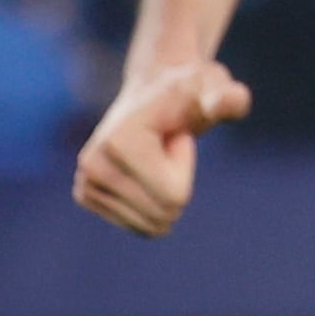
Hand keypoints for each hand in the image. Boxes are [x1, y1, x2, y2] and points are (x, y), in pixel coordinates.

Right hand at [73, 60, 251, 238]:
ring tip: (153, 156)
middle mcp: (93, 164)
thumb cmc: (190, 93)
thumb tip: (228, 101)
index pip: (175, 196)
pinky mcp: (85, 195)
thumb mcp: (214, 89)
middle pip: (163, 214)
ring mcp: (85, 182)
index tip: (173, 135)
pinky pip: (137, 226)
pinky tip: (141, 169)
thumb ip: (228, 99)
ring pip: (150, 225)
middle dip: (176, 183)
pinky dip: (148, 202)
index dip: (184, 167)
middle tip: (164, 148)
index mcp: (120, 142)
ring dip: (162, 193)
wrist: (153, 93)